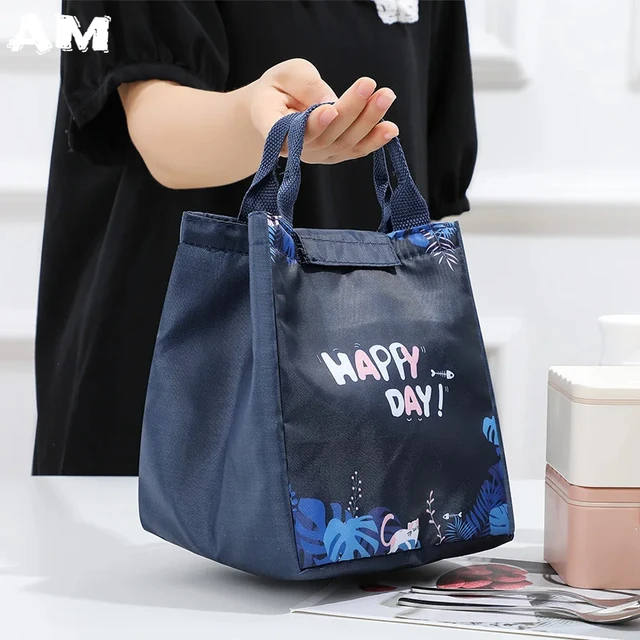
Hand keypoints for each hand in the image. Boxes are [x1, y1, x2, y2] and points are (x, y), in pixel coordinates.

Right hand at [246, 58, 398, 163]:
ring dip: (368, 121)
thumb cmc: (279, 88)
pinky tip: (390, 130)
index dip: (312, 125)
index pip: (292, 133)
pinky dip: (374, 141)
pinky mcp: (334, 155)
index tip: (329, 110)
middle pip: (326, 136)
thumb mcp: (285, 75)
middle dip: (350, 110)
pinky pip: (355, 150)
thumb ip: (304, 85)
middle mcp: (295, 150)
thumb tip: (331, 101)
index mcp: (272, 128)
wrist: (276, 109)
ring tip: (385, 96)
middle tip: (368, 84)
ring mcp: (317, 156)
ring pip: (345, 143)